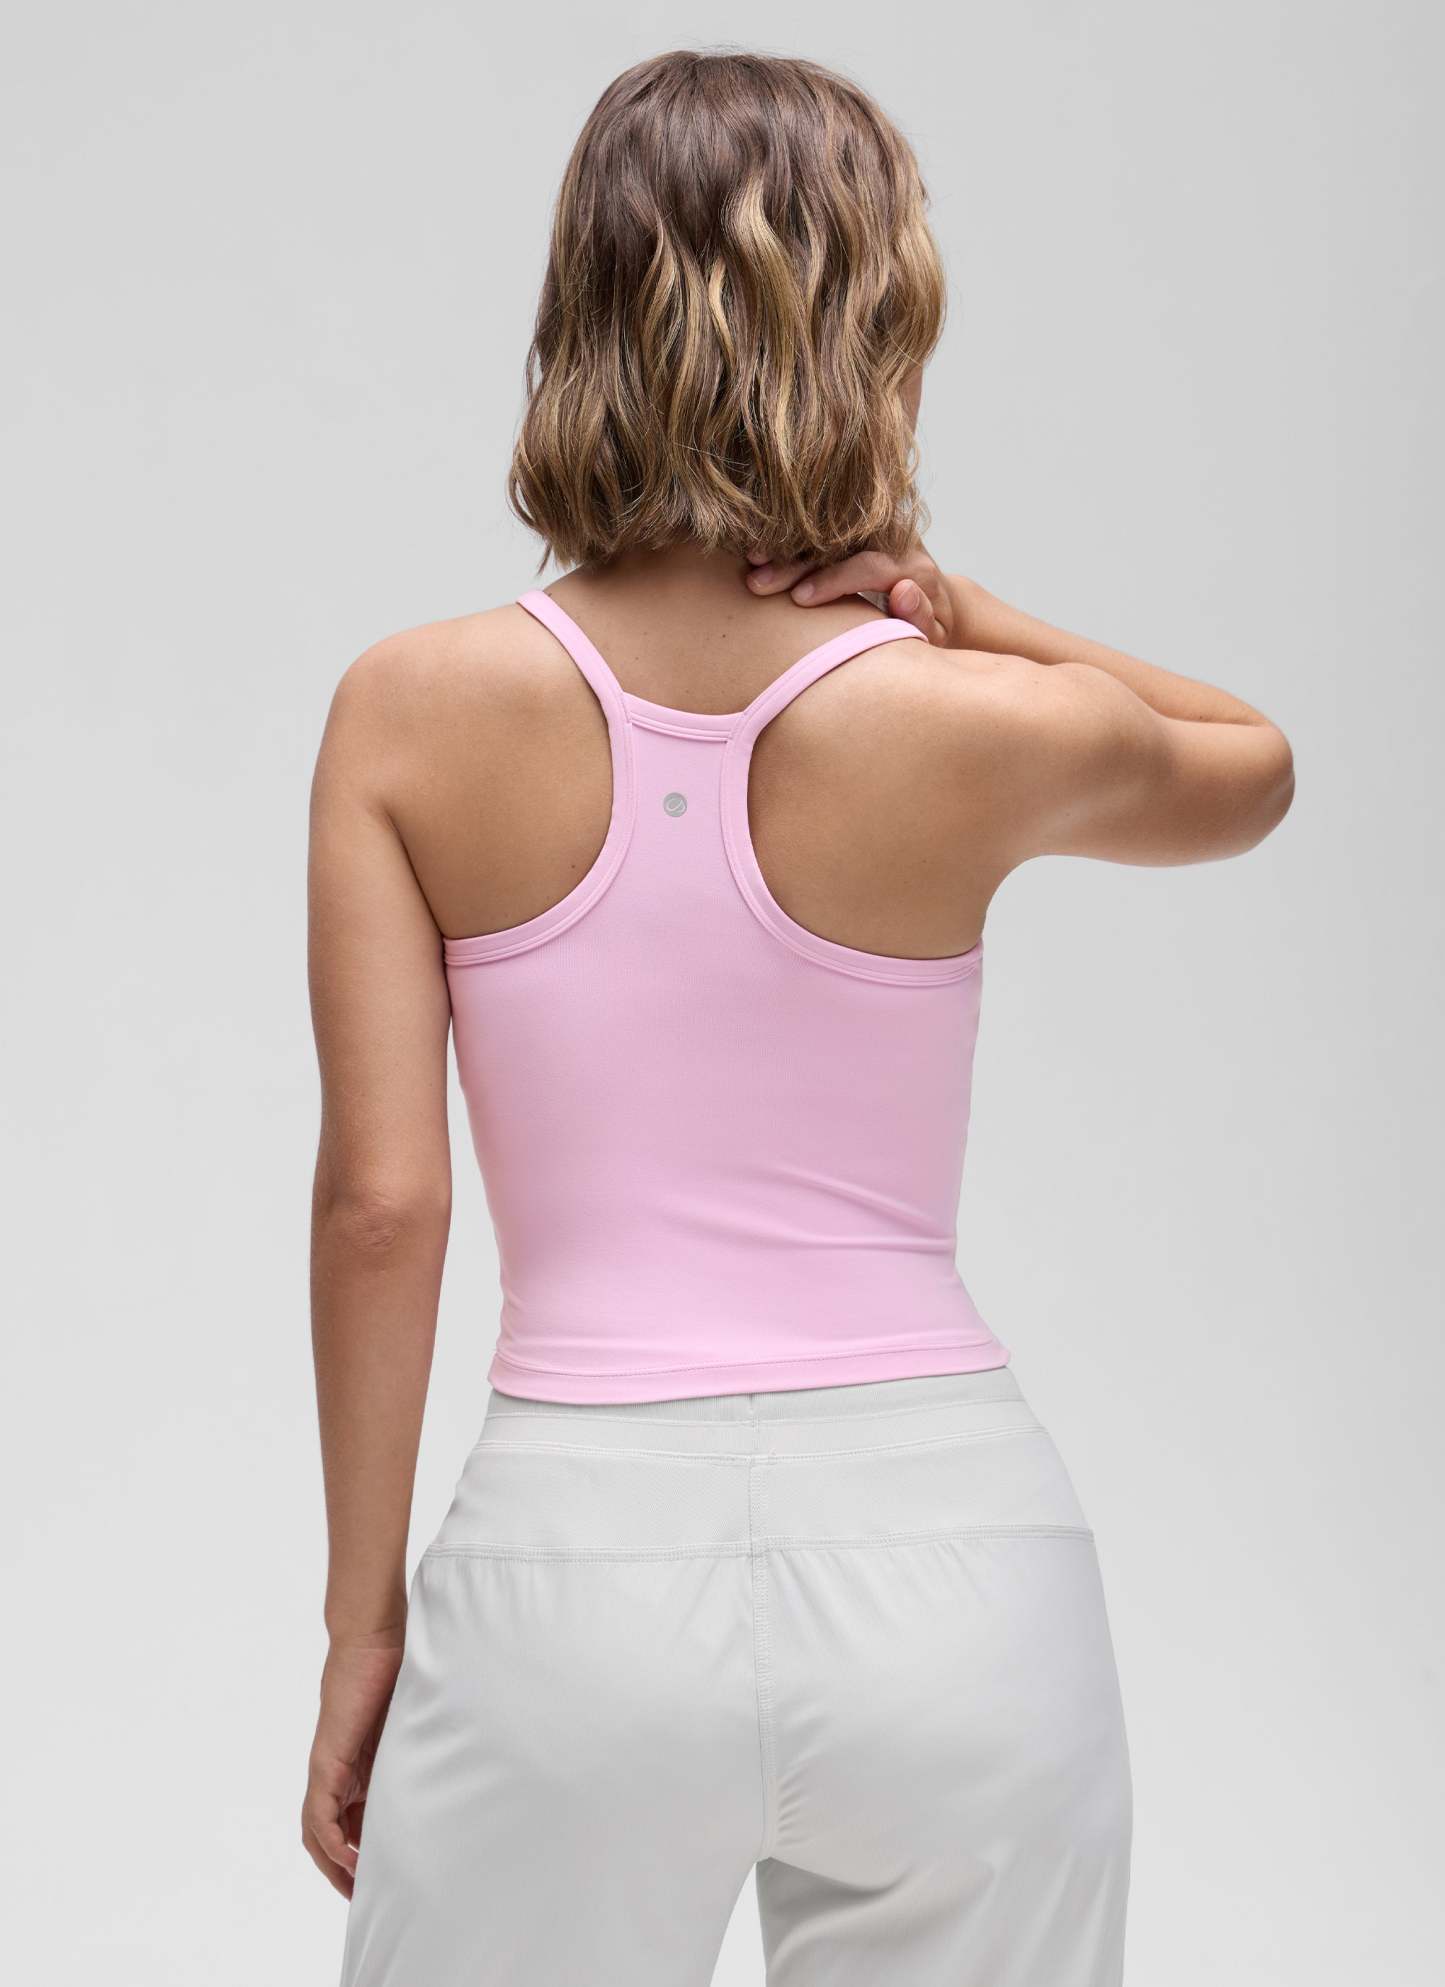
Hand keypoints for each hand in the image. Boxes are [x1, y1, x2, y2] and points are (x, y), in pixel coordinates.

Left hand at [302, 1636, 404, 1897]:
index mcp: (363, 1763)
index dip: (366, 1850)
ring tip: (358, 1889)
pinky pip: (318, 1816)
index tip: (389, 1873)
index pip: (355, 1819)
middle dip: (348, 1869)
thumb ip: (425, 1743)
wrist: (374, 1635)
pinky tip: (349, 1861)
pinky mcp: (326, 1761)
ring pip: (320, 1832)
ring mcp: (331, 1767)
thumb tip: (470, 1758)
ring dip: (335, 1865)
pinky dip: (329, 1843)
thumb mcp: (417, 1720)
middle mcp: (342, 1770)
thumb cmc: (399, 1664)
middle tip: (373, 1894)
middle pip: (333, 1834)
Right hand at [746, 544, 958, 646]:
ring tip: (750, 560)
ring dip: (786, 546)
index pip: (871, 565)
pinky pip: (821, 528)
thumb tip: (903, 590)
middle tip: (757, 584)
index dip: (833, 580)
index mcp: (915, 566)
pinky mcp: (858, 527)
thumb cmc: (932, 630)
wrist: (937, 601)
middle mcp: (896, 538)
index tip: (799, 599)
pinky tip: (757, 548)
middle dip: (796, 562)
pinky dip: (789, 539)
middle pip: (841, 543)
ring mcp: (875, 529)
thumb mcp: (936, 636)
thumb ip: (921, 620)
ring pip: (825, 531)